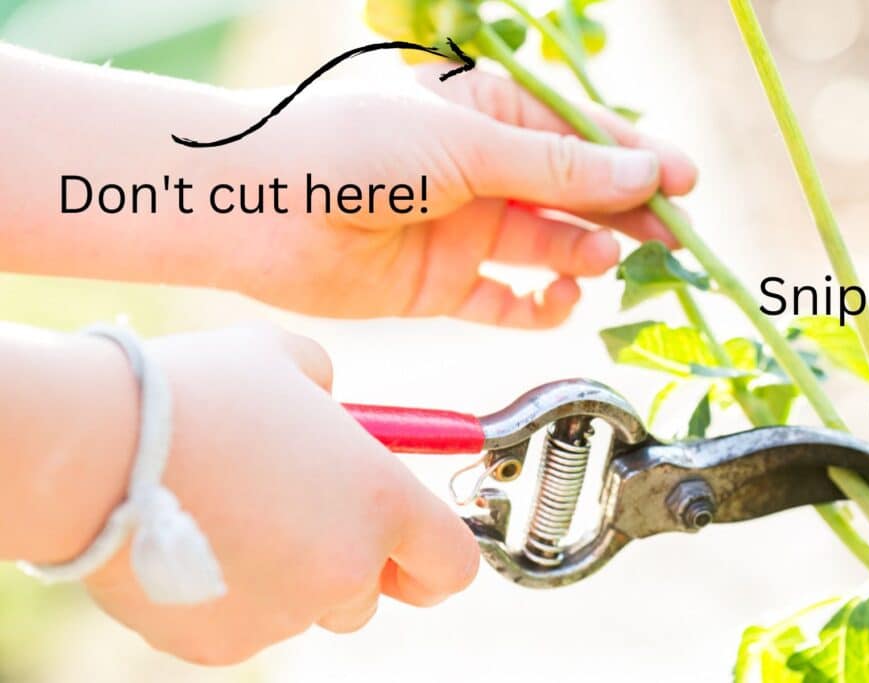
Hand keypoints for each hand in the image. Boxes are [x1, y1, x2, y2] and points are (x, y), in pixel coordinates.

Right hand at [83, 324, 477, 664]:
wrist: (98, 448)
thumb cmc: (201, 393)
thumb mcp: (289, 360)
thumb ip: (331, 391)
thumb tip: (328, 407)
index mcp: (381, 502)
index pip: (452, 565)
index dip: (434, 557)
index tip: (410, 547)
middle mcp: (344, 569)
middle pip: (370, 594)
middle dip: (344, 563)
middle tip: (295, 512)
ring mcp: (283, 615)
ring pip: (304, 608)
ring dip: (286, 576)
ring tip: (230, 514)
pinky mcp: (220, 643)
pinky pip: (244, 623)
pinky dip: (229, 593)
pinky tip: (190, 539)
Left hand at [231, 67, 696, 326]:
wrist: (260, 207)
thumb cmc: (355, 147)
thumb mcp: (469, 145)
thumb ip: (558, 169)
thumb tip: (644, 175)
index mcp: (487, 113)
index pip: (581, 136)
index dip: (637, 158)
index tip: (686, 183)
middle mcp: (480, 172)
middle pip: (574, 195)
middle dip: (624, 214)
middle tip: (673, 238)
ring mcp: (463, 230)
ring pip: (547, 247)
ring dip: (583, 256)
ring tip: (601, 260)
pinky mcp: (441, 285)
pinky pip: (505, 300)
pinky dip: (536, 306)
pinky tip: (556, 301)